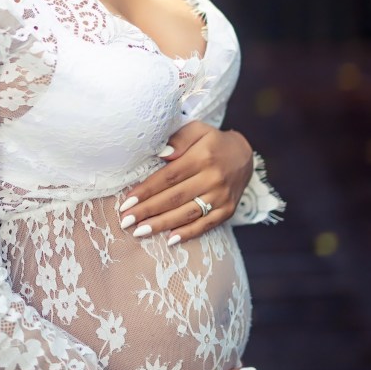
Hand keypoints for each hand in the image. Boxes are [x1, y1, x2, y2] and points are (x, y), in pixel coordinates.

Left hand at [118, 122, 253, 242]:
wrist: (244, 155)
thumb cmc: (212, 142)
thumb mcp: (197, 129)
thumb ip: (179, 139)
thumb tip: (161, 154)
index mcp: (202, 157)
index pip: (169, 177)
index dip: (147, 190)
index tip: (127, 202)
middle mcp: (213, 178)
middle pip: (174, 198)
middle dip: (148, 211)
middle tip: (126, 221)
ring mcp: (221, 197)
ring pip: (187, 214)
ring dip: (162, 224)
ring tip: (140, 232)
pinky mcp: (228, 210)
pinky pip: (205, 225)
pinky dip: (187, 233)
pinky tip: (169, 239)